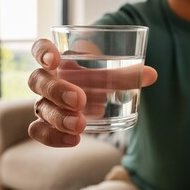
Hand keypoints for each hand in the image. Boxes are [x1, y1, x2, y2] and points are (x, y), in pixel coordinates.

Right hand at [27, 38, 157, 146]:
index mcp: (59, 60)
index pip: (40, 49)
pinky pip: (38, 130)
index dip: (42, 52)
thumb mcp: (111, 76)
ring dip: (58, 117)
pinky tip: (73, 140)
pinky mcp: (45, 123)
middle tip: (80, 100)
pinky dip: (53, 136)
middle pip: (38, 80)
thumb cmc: (98, 80)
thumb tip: (151, 75)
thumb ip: (128, 75)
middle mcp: (46, 80)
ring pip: (38, 107)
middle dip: (57, 90)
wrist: (93, 99)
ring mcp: (43, 102)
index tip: (55, 60)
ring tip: (80, 125)